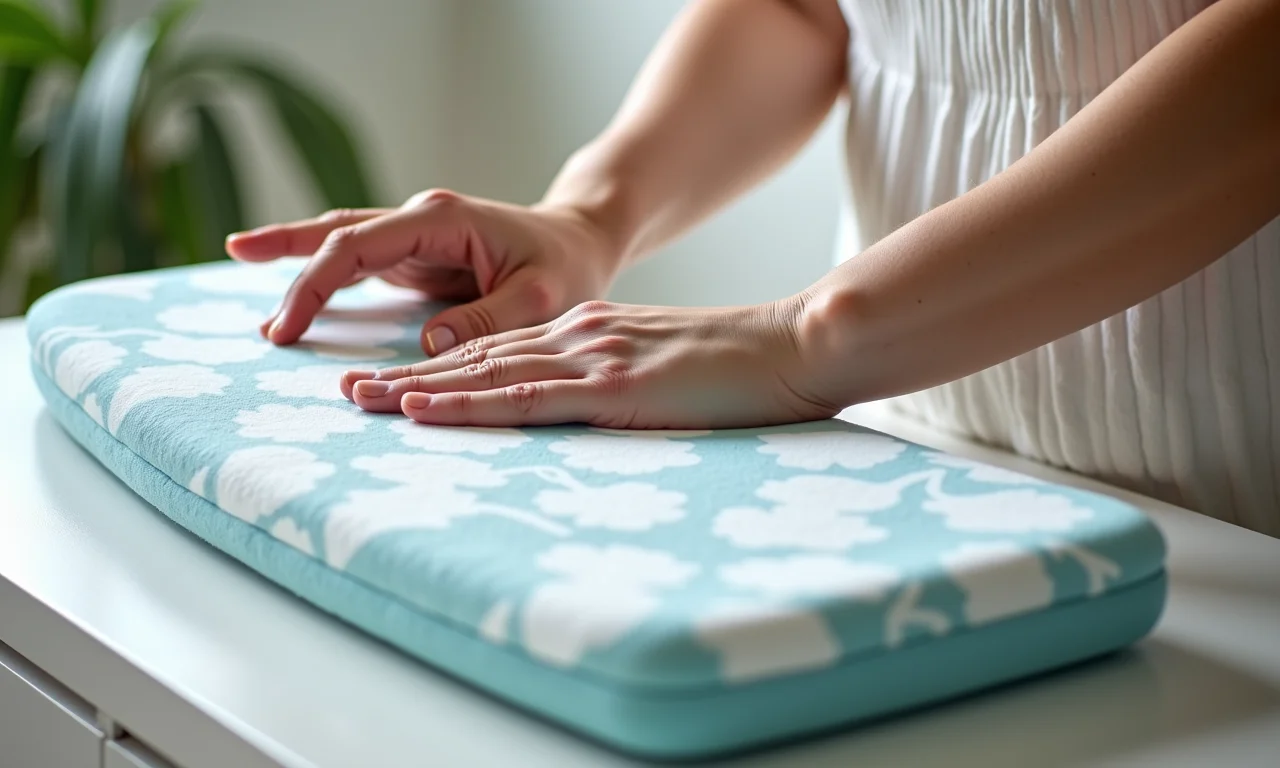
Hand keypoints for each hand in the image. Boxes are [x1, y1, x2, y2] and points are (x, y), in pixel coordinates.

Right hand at [224, 189, 621, 353]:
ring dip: (295, 254)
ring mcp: (415, 235)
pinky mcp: (416, 255)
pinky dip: (323, 271)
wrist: (580, 240)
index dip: (316, 283)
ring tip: (239, 253)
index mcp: (442, 220)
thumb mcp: (542, 298)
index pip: (359, 245)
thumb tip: (429, 341)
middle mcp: (421, 219)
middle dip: (289, 261)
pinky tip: (294, 288)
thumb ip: (488, 318)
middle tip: (251, 298)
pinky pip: (358, 260)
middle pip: (338, 234)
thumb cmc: (567, 268)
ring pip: (341, 238)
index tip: (288, 327)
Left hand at [337, 297, 840, 428]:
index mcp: (593, 333)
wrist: (795, 344)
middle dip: (410, 378)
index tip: (397, 386)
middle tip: (349, 395)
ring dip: (419, 390)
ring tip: (362, 404)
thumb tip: (593, 408)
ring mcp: (594, 358)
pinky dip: (467, 403)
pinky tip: (426, 410)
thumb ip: (623, 382)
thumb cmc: (743, 368)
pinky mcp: (614, 388)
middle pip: (479, 358)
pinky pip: (526, 397)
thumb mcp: (669, 369)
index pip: (503, 352)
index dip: (444, 368)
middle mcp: (581, 336)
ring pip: (486, 373)